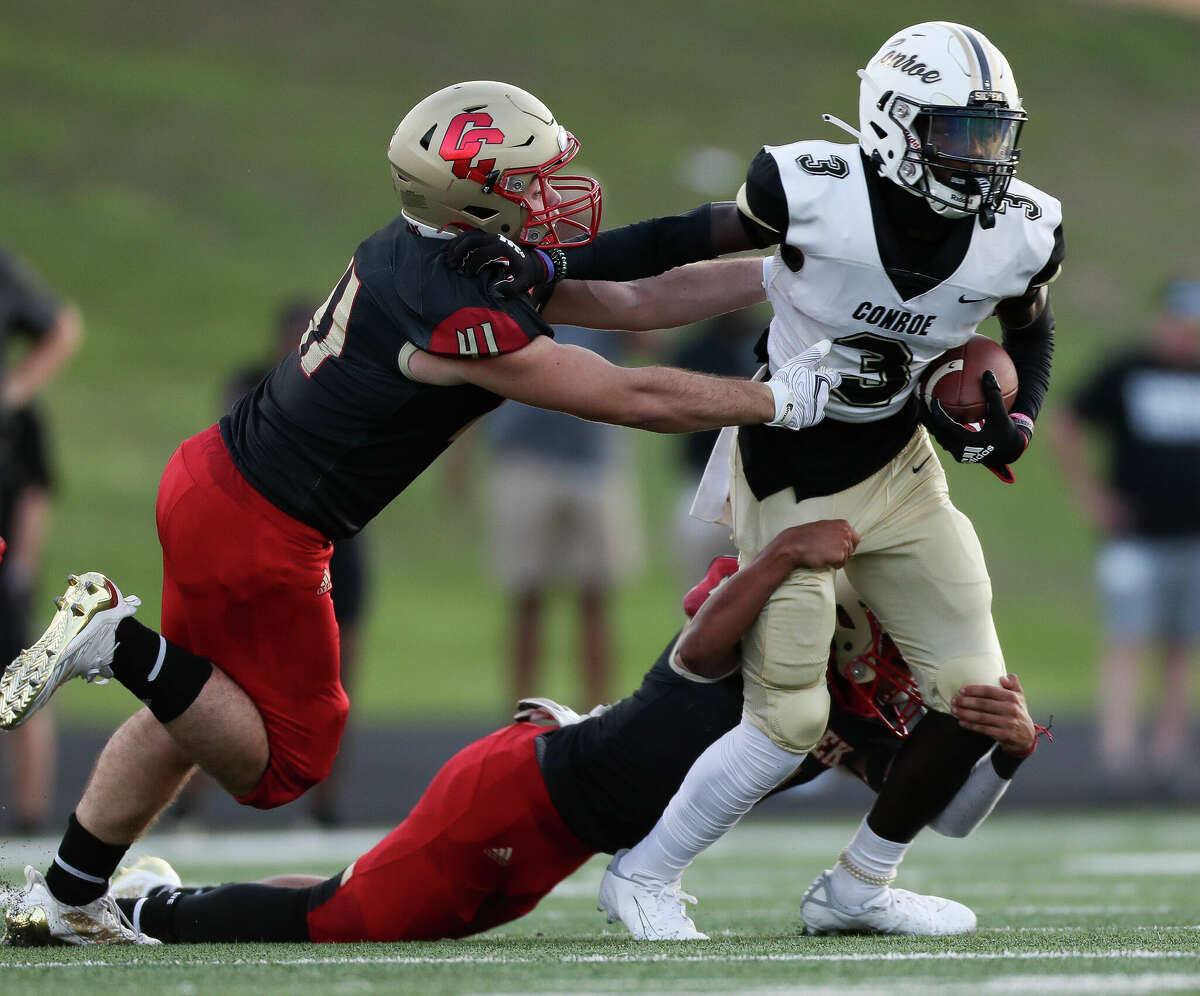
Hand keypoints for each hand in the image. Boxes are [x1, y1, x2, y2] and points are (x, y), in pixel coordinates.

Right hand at [444, 230, 559, 297]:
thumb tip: (493, 289)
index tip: (466, 275)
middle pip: (471, 240)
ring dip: (455, 245)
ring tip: (446, 257)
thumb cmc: (526, 274)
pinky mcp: (488, 239)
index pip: (481, 253)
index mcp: (503, 248)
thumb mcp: (521, 283)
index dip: (471, 265)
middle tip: (451, 264)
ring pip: (468, 235)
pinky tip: (448, 250)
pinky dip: (458, 242)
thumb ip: (509, 288)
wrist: (534, 263)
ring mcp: (491, 237)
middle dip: (458, 251)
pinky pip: (470, 236)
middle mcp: (496, 239)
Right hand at [766, 340, 841, 429]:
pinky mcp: (810, 420)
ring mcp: (817, 409)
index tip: (826, 376)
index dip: (831, 376)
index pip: (835, 378)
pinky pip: (815, 415)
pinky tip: (802, 408)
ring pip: (820, 403)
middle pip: (825, 391)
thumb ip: (814, 353)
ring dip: (813, 400)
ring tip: (800, 397)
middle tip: (804, 386)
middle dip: (818, 388)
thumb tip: (827, 344)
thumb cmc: (785, 381)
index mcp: (822, 382)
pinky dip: (810, 411)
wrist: (774, 403)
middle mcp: (823, 396)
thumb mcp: (799, 363)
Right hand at [773, 520, 859, 568]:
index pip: (855, 539)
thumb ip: (836, 530)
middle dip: (841, 553)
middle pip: (851, 549)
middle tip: (825, 551)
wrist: (793, 545)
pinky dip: (832, 565)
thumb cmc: (805, 537)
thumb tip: (843, 538)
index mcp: (843, 524)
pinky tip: (822, 559)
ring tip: (822, 554)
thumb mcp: (823, 527)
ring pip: (846, 558)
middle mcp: (846, 532)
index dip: (846, 546)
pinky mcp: (840, 555)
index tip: (835, 548)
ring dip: (836, 559)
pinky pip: (840, 565)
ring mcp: (844, 543)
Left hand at [922, 370, 1031, 481]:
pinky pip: (944, 439)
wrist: (1009, 453)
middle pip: (936, 431)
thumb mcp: (1001, 413)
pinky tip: (937, 417)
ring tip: (924, 409)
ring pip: (938, 437)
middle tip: (920, 401)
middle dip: (926, 416)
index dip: (936, 411)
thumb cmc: (1006, 432)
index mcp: (967, 440)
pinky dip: (939, 428)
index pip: (945, 424)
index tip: (932, 398)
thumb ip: (994, 394)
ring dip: (931, 423)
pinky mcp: (957, 454)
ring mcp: (956, 454)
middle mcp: (958, 449)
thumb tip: (987, 373)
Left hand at [950, 674, 1036, 755]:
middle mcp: (1010, 709)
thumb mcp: (1020, 697)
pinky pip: (984, 729)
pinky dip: (971, 725)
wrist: (1027, 737)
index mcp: (1012, 697)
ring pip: (982, 717)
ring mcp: (1008, 723)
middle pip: (983, 704)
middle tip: (954, 700)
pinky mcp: (1004, 735)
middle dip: (966, 702)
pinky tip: (961, 722)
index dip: (974, 690)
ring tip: (954, 710)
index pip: (989, 691)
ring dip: (965, 713)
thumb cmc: (1018, 712)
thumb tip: (1004, 677)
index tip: (961, 690)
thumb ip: (1013, 684)